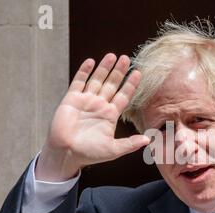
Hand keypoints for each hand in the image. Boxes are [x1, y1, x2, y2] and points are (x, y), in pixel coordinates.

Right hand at [36, 53, 149, 181]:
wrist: (66, 154)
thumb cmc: (89, 154)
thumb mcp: (113, 149)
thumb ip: (130, 144)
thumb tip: (148, 139)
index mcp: (110, 115)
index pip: (123, 96)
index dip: (130, 84)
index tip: (138, 73)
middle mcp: (99, 105)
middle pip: (111, 84)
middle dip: (119, 72)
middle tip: (126, 58)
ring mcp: (85, 101)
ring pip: (97, 80)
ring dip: (104, 68)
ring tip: (112, 56)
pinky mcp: (71, 99)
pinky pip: (79, 82)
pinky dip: (84, 71)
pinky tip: (91, 61)